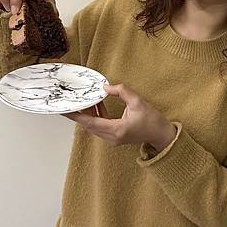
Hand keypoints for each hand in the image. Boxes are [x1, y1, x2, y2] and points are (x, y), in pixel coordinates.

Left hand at [61, 83, 176, 151]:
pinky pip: (100, 127)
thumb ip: (121, 92)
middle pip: (89, 125)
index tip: (66, 110)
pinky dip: (96, 116)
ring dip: (88, 114)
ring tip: (84, 100)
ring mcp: (112, 139)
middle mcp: (112, 137)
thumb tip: (105, 87)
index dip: (77, 115)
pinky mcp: (114, 137)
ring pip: (93, 126)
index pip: (91, 122)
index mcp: (117, 130)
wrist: (161, 134)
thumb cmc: (152, 120)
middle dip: (79, 113)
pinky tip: (97, 104)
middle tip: (71, 101)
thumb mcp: (138, 102)